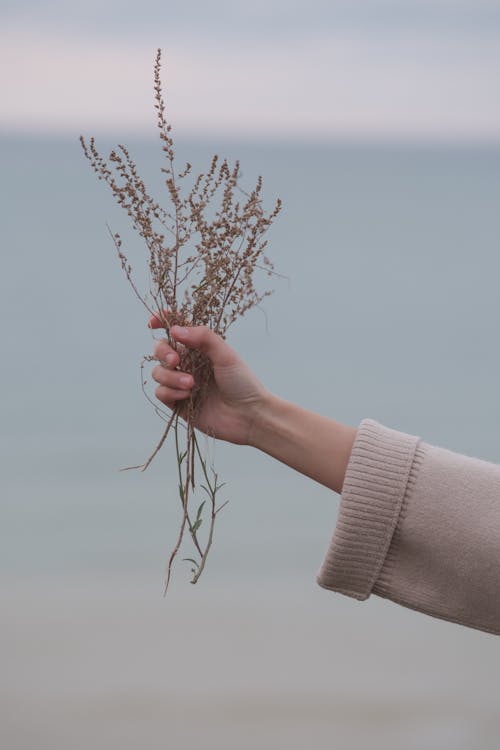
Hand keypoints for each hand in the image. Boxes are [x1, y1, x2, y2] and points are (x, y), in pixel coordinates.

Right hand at [149, 315, 269, 444]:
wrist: (248, 416)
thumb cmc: (242, 383)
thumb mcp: (226, 355)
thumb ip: (203, 338)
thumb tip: (175, 329)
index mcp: (200, 348)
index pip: (176, 330)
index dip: (162, 322)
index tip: (153, 322)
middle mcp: (188, 363)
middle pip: (161, 350)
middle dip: (163, 352)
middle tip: (176, 360)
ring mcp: (181, 383)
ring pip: (158, 372)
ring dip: (170, 376)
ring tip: (191, 384)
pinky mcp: (177, 403)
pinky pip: (160, 392)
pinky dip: (170, 391)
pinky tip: (187, 395)